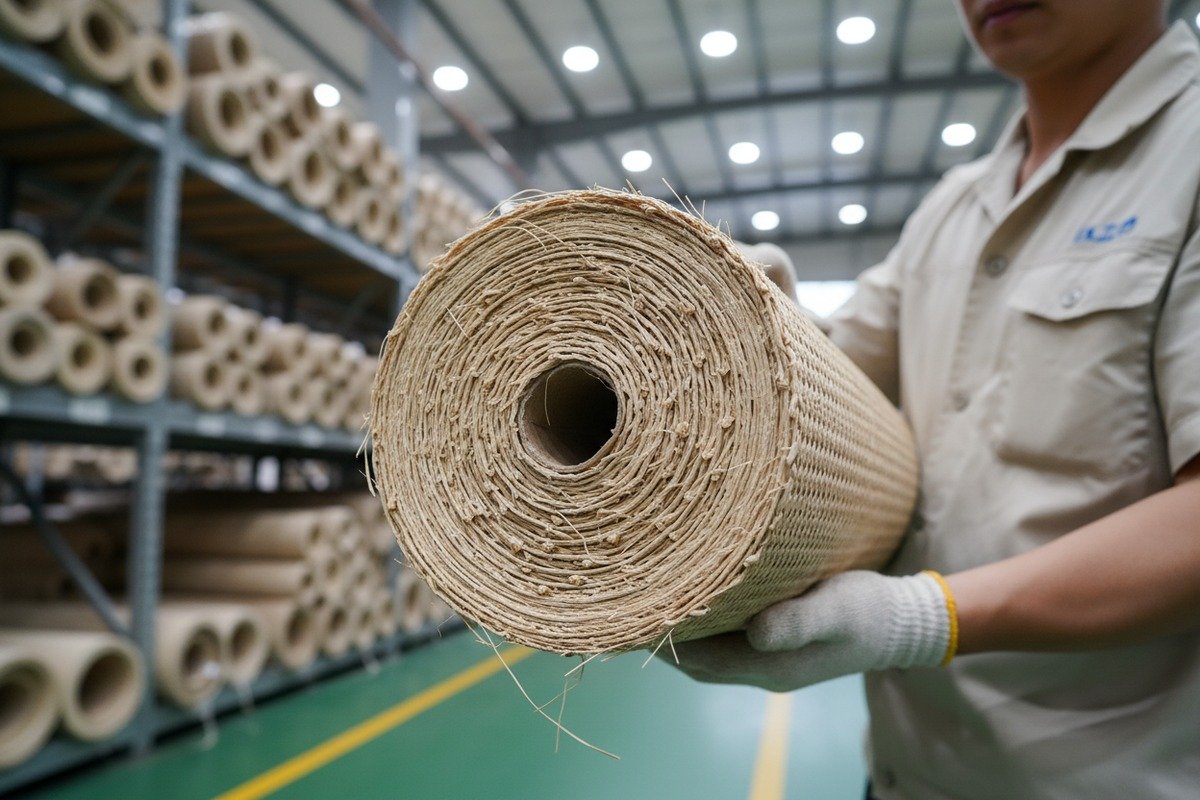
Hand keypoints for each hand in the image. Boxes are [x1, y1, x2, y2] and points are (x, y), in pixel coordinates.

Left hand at [662, 571, 953, 692]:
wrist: (904, 622)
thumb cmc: (869, 612)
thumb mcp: (835, 609)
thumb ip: (797, 622)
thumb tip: (754, 632)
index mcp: (768, 667)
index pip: (698, 659)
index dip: (663, 640)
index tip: (633, 611)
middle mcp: (762, 668)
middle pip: (696, 659)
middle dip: (663, 636)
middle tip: (632, 600)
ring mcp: (770, 656)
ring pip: (710, 649)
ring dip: (684, 627)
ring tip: (655, 595)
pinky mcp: (777, 640)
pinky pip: (727, 637)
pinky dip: (706, 621)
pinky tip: (697, 593)